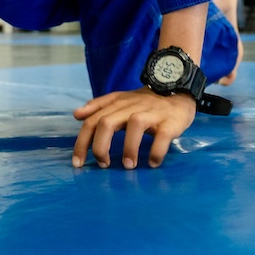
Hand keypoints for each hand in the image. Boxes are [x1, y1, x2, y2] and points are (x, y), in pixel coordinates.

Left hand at [71, 88, 195, 168]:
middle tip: (103, 165)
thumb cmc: (145, 101)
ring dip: (128, 148)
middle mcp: (131, 107)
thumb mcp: (120, 100)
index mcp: (117, 104)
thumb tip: (76, 115)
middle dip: (100, 147)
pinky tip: (153, 163)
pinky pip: (162, 136)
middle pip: (108, 123)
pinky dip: (156, 151)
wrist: (178, 88)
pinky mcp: (170, 122)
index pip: (93, 122)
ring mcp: (151, 113)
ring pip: (134, 125)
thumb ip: (98, 106)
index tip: (78, 163)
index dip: (82, 143)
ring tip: (128, 166)